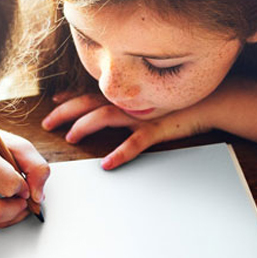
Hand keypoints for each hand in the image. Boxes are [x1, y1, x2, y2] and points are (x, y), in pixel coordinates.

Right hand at [0, 124, 49, 227]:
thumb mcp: (16, 145)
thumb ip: (35, 166)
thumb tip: (37, 196)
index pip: (8, 185)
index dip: (23, 187)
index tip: (24, 182)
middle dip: (17, 208)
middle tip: (23, 197)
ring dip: (12, 215)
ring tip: (17, 200)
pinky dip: (4, 216)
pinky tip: (7, 203)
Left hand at [42, 92, 213, 169]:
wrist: (210, 102)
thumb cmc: (176, 102)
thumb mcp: (146, 100)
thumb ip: (125, 103)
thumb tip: (102, 106)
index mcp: (124, 96)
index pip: (89, 94)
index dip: (68, 98)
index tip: (52, 103)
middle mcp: (128, 102)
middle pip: (88, 103)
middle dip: (65, 112)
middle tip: (47, 123)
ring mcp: (140, 115)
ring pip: (105, 116)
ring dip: (85, 125)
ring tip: (71, 137)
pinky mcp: (156, 129)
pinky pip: (135, 143)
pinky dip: (120, 153)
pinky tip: (107, 163)